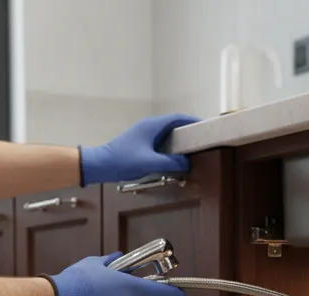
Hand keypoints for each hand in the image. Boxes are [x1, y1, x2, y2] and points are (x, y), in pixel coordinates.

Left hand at [80, 114, 200, 185]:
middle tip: (203, 139)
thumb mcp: (150, 163)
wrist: (101, 164)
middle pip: (174, 124)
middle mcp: (149, 126)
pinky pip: (161, 141)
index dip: (193, 121)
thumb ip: (171, 162)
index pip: (178, 118)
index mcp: (152, 125)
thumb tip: (187, 163)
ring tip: (193, 149)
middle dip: (189, 130)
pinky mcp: (141, 143)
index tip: (206, 126)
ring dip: (180, 140)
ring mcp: (145, 134)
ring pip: (168, 133)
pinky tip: (176, 157)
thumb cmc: (123, 161)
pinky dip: (171, 147)